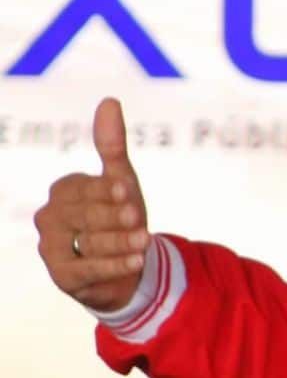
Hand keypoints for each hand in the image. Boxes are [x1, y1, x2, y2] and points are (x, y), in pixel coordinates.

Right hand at [34, 98, 150, 310]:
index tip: (127, 190)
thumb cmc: (121, 215)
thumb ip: (112, 145)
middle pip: (84, 216)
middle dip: (113, 216)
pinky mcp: (62, 276)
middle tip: (137, 216)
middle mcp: (50, 217)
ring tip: (144, 240)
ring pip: (88, 242)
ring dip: (119, 242)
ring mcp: (52, 248)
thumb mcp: (121, 180)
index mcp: (63, 190)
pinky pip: (89, 269)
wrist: (127, 263)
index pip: (82, 188)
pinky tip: (136, 261)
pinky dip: (114, 266)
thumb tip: (110, 101)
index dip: (105, 190)